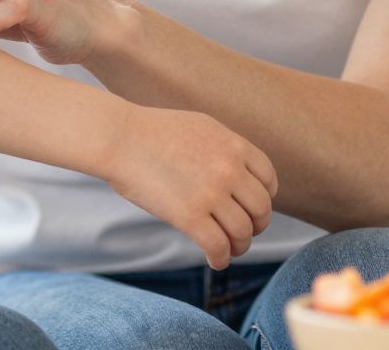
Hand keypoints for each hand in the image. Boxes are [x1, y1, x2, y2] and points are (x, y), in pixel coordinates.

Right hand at [103, 105, 278, 268]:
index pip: (268, 180)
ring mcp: (211, 193)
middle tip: (243, 233)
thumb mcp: (201, 127)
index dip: (265, 199)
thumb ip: (224, 148)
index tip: (253, 209)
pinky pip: (218, 246)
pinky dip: (221, 259)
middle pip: (261, 209)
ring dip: (239, 246)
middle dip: (256, 226)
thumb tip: (239, 173)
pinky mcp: (189, 216)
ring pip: (242, 232)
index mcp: (234, 146)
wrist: (120, 138)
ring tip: (229, 250)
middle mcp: (229, 169)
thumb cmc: (152, 132)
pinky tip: (215, 261)